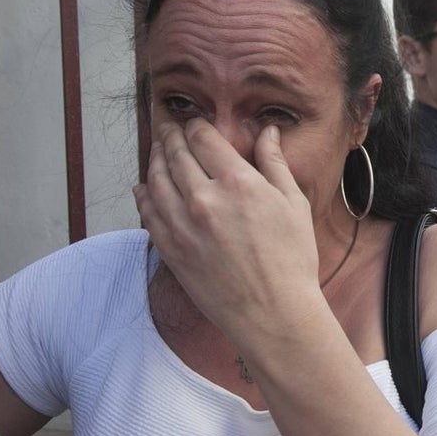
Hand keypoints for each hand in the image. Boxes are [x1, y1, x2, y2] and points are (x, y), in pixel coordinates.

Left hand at [133, 120, 324, 345]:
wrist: (273, 312)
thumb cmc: (291, 259)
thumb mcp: (294, 204)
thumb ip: (275, 163)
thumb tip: (267, 132)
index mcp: (238, 182)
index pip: (203, 139)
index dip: (196, 126)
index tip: (195, 123)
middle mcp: (204, 198)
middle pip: (175, 154)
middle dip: (170, 136)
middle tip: (168, 128)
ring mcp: (182, 225)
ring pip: (155, 179)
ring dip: (153, 160)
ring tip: (157, 151)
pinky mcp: (170, 249)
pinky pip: (147, 212)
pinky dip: (143, 194)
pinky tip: (145, 187)